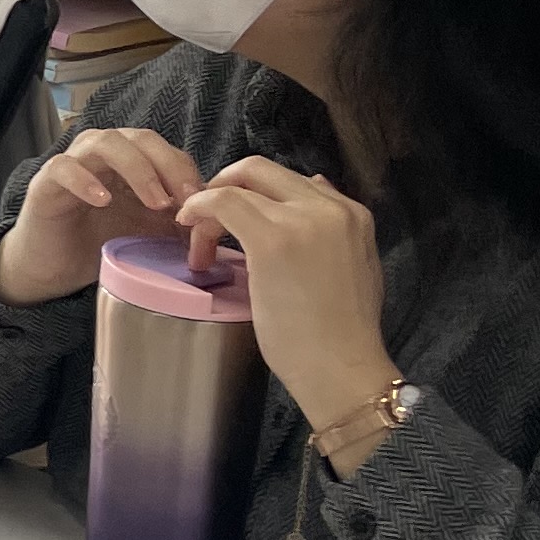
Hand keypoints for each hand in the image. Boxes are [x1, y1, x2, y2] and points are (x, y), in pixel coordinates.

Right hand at [0, 123, 205, 306]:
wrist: (53, 267)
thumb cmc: (100, 243)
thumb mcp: (149, 233)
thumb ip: (178, 223)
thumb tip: (216, 225)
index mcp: (131, 161)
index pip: (166, 150)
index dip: (186, 171)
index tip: (204, 203)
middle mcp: (102, 154)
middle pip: (140, 138)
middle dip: (168, 166)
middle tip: (184, 201)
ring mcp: (73, 164)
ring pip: (104, 141)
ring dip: (136, 168)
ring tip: (154, 202)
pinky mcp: (45, 183)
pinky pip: (64, 167)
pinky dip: (85, 179)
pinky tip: (103, 199)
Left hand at [176, 155, 396, 452]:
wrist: (344, 368)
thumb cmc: (342, 333)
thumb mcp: (351, 266)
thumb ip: (331, 230)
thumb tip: (314, 187)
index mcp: (352, 213)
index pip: (291, 181)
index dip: (252, 194)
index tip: (231, 222)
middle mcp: (331, 207)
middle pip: (261, 170)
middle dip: (226, 188)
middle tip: (205, 222)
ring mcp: (302, 220)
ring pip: (240, 183)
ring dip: (209, 207)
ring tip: (201, 249)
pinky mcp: (272, 240)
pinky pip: (222, 201)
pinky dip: (198, 208)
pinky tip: (188, 229)